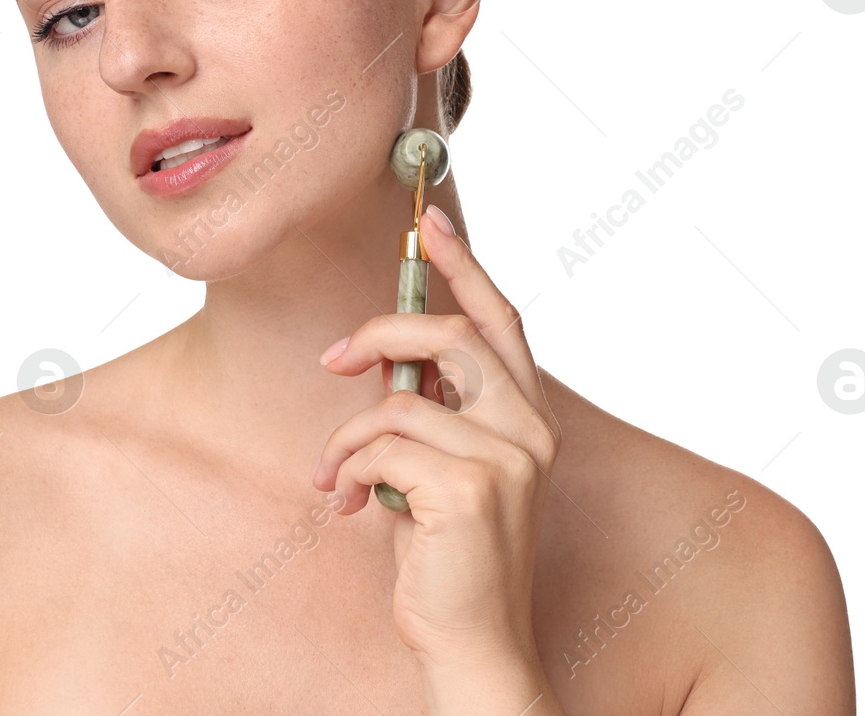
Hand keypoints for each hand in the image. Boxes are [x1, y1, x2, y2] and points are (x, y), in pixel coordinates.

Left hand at [310, 203, 559, 675]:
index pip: (501, 319)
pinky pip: (381, 446)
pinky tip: (348, 504)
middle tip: (333, 359)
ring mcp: (508, 458)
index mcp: (529, 417)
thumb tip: (379, 356)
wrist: (471, 642)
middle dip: (379, 333)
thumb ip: (428, 409)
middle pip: (449, 334)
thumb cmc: (451, 557)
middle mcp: (531, 429)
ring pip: (397, 400)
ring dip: (345, 438)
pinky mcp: (471, 488)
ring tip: (333, 476)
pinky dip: (348, 470)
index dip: (463, 264)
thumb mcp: (438, 467)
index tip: (426, 221)